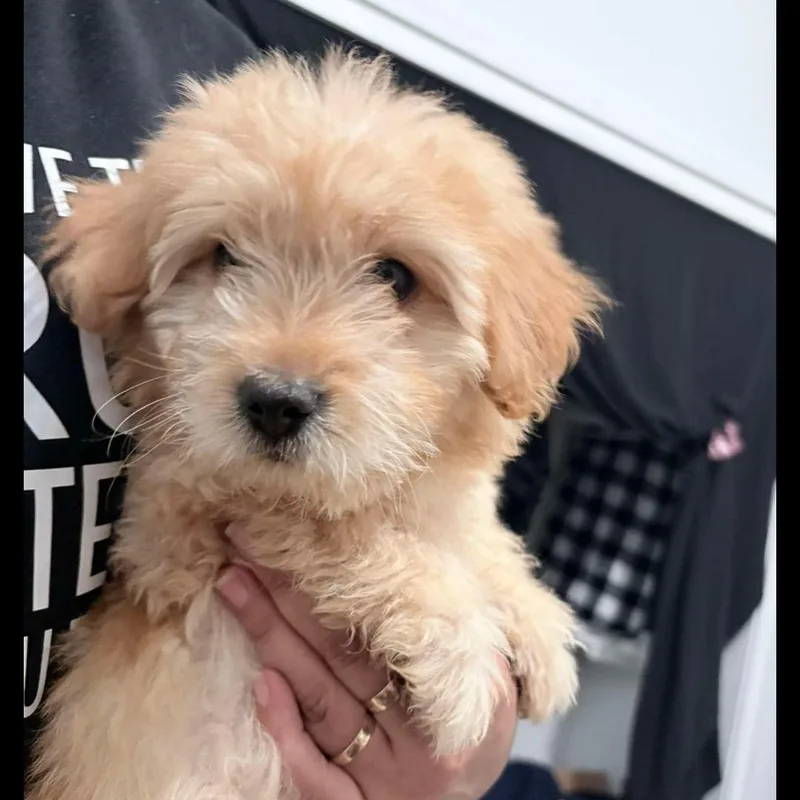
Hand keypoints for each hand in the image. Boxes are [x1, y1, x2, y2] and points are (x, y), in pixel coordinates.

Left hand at [215, 560, 517, 799]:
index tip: (296, 534)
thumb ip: (456, 631)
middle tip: (244, 543)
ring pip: (320, 700)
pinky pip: (314, 775)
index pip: (384, 627)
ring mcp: (382, 777)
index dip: (335, 577)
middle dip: (288, 595)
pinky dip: (286, 728)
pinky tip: (259, 683)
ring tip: (233, 585)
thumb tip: (403, 561)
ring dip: (272, 638)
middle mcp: (417, 740)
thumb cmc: (469, 724)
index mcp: (455, 693)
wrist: (458, 798)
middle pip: (341, 655)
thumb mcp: (489, 679)